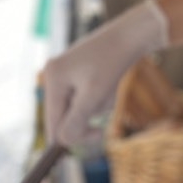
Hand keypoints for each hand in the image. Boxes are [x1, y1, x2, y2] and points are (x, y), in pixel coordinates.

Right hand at [43, 0, 167, 146]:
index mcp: (53, 79)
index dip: (68, 138)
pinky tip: (109, 87)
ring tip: (109, 92)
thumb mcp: (95, 96)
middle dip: (86, 119)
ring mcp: (64, 75)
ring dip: (96, 109)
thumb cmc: (112, 64)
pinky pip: (84, 100)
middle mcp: (53, 76)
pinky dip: (98, 101)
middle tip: (102, 128)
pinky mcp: (75, 75)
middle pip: (64, 118)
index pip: (53, 121)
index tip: (84, 147)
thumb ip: (76, 121)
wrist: (130, 36)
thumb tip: (61, 142)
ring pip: (77, 110)